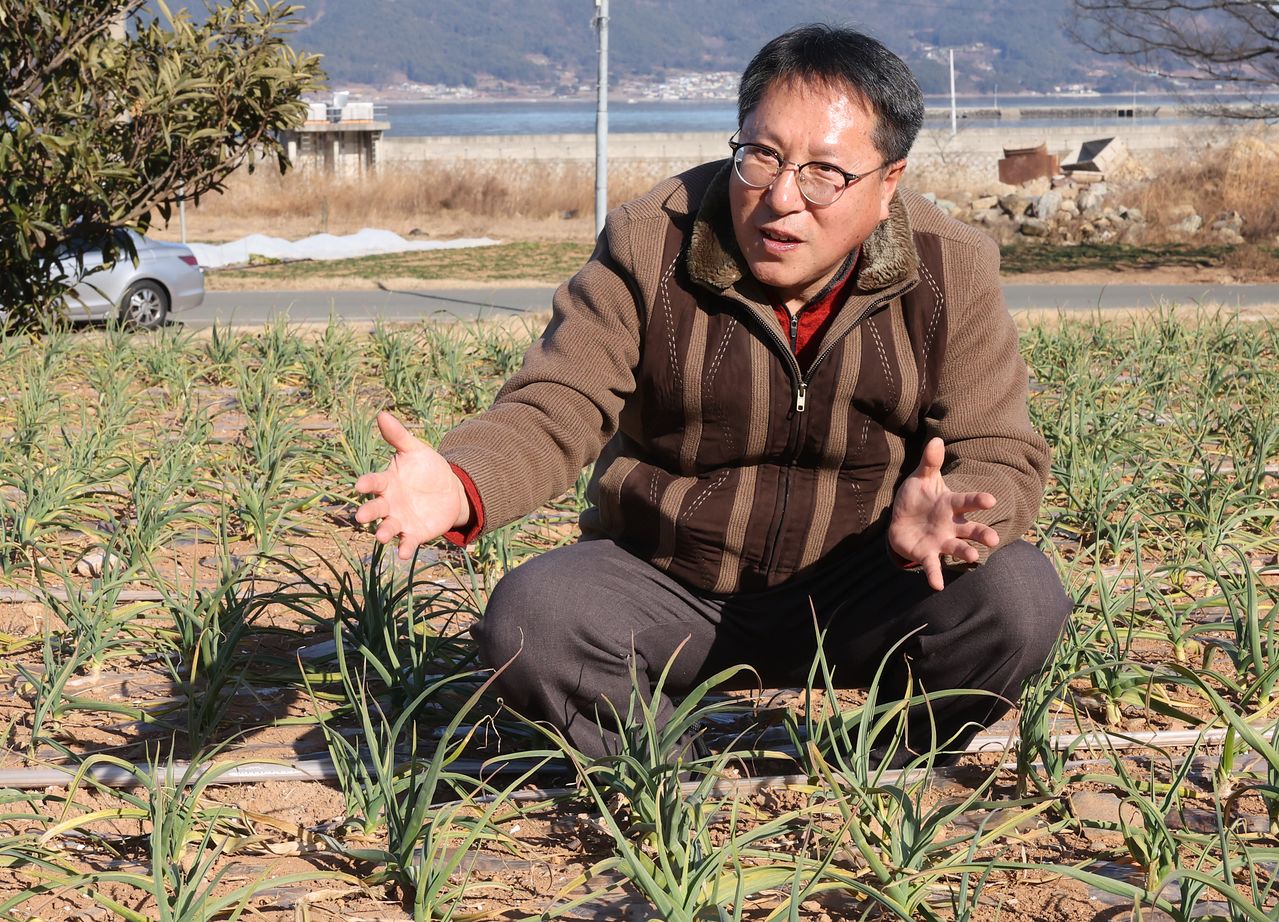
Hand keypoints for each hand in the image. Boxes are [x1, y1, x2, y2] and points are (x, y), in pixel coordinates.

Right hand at [354, 412, 468, 559]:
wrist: (450, 489)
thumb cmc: (426, 468)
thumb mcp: (416, 450)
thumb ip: (399, 436)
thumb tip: (382, 414)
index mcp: (387, 481)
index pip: (374, 482)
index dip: (367, 483)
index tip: (360, 484)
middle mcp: (389, 503)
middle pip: (375, 508)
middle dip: (368, 512)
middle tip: (361, 516)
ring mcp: (400, 519)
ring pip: (388, 527)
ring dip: (384, 532)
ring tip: (381, 536)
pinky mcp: (414, 532)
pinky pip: (407, 541)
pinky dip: (404, 547)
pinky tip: (403, 554)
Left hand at [888, 437, 998, 590]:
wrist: (902, 520)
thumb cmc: (917, 498)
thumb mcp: (921, 478)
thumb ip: (929, 462)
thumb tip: (935, 440)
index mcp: (950, 504)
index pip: (967, 501)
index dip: (978, 500)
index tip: (991, 500)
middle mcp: (951, 525)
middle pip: (970, 529)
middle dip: (982, 534)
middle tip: (994, 539)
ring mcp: (941, 541)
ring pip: (957, 548)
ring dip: (966, 553)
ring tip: (975, 558)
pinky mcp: (928, 554)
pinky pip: (933, 565)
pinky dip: (935, 575)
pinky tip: (937, 585)